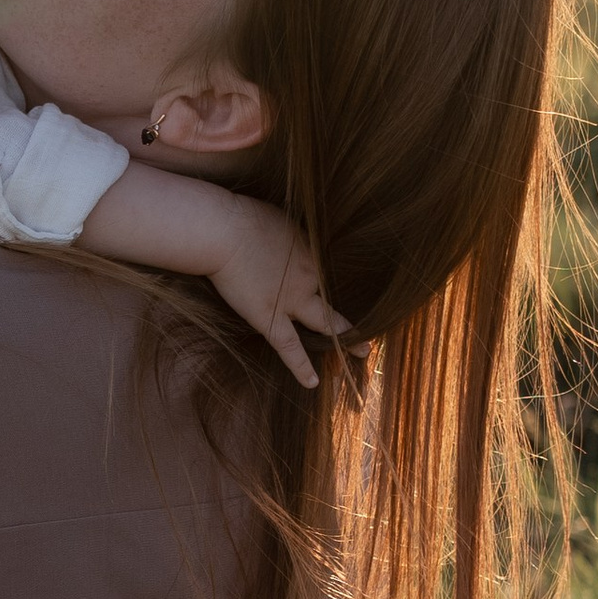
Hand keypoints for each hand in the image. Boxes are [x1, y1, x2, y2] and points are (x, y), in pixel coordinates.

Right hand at [201, 197, 346, 389]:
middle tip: (373, 323)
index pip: (327, 269)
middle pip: (337, 297)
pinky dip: (301, 365)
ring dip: (344, 338)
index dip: (332, 279)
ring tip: (363, 353)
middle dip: (355, 310)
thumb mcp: (277, 216)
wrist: (224, 231)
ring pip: (325, 322)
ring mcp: (292, 300)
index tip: (338, 286)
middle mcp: (309, 277)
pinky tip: (313, 382)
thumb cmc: (242, 216)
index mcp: (311, 251)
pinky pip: (290, 347)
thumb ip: (288, 232)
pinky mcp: (270, 318)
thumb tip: (288, 237)